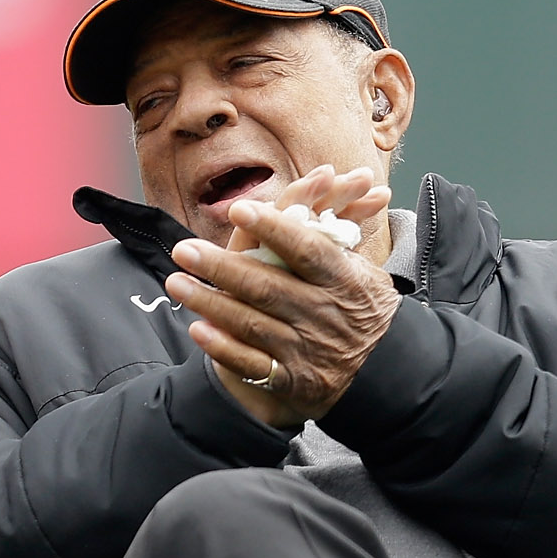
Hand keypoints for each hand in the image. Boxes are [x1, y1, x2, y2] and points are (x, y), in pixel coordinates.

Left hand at [165, 166, 399, 427]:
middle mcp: (324, 314)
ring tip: (177, 282)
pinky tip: (198, 330)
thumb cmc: (354, 304)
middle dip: (222, 268)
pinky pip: (252, 365)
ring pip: (253, 324)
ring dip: (211, 304)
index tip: (237, 209)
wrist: (379, 373)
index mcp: (342, 280)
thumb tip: (319, 178)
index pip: (307, 250)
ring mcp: (306, 349)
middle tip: (183, 250)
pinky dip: (224, 348)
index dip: (273, 229)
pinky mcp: (291, 379)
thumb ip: (329, 228)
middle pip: (268, 287)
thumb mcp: (357, 267)